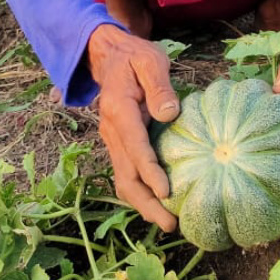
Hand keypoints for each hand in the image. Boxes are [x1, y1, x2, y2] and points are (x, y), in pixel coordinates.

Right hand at [87, 23, 179, 230]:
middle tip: (169, 223)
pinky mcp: (118, 144)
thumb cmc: (135, 57)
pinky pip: (126, 173)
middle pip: (124, 175)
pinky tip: (159, 203)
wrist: (109, 56)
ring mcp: (112, 140)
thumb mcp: (150, 61)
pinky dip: (140, 192)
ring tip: (166, 222)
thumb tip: (169, 114)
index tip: (167, 191)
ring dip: (142, 203)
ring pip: (123, 179)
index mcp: (119, 110)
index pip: (134, 147)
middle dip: (146, 202)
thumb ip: (160, 85)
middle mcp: (111, 131)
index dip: (149, 172)